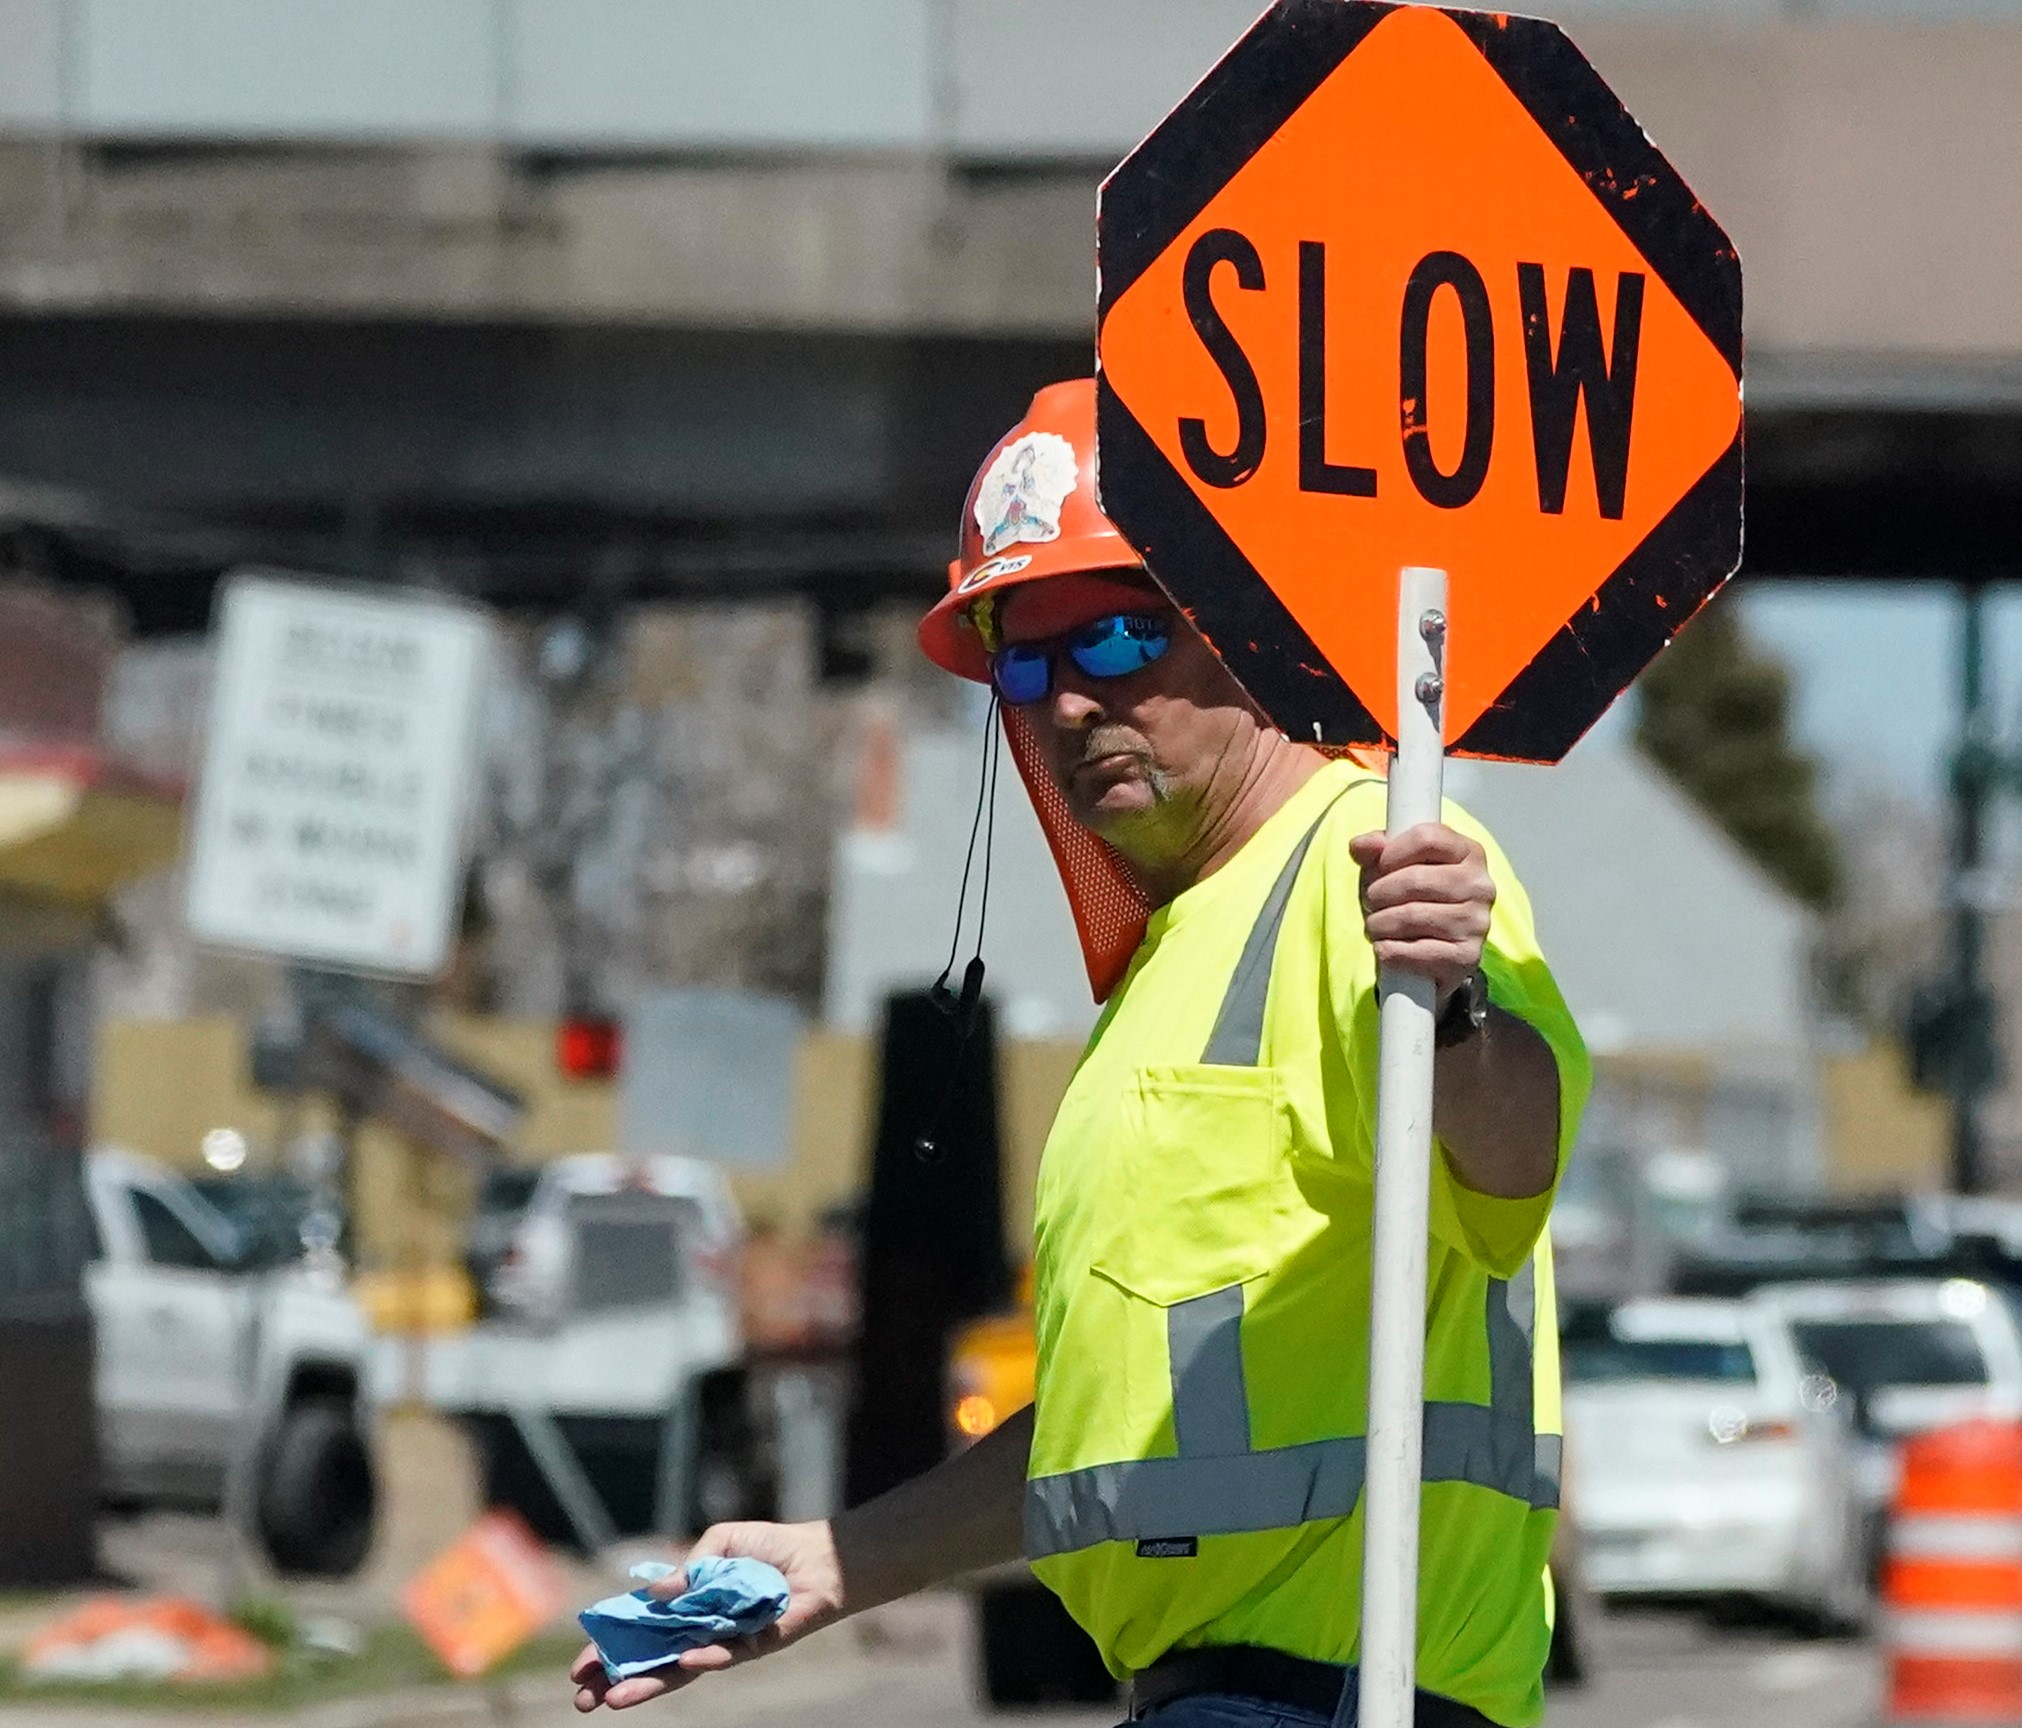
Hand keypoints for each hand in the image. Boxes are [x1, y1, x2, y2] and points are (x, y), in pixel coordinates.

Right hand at [570, 1520, 846, 1711]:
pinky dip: (707, 1656)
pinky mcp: (756, 1646)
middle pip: (653, 1662)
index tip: (579, 1669)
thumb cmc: (768, 1547)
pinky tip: (686, 1659)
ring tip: (616, 1698)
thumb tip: (657, 1592)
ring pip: (682, 1669)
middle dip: (617, 1680)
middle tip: (582, 1700)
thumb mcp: (721, 1541)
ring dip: (649, 1683)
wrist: (819, 1555)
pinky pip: (728, 1655)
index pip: (640, 1635)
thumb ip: (689, 1566)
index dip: (611, 1650)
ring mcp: (726, 1642)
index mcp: (686, 1608)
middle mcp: (701, 1631)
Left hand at [1349, 823, 1493, 1003]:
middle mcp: (1480, 885)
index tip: (1379, 866)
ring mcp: (1477, 922)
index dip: (1392, 852)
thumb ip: (1375, 850)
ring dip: (1380, 923)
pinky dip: (1389, 950)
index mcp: (1468, 852)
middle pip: (1416, 879)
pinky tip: (1385, 946)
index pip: (1427, 838)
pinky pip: (1415, 951)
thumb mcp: (1393, 866)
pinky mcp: (1467, 956)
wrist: (1432, 953)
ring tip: (1375, 925)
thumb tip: (1360, 845)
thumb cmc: (1412, 899)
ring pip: (1412, 916)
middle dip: (1379, 893)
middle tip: (1371, 901)